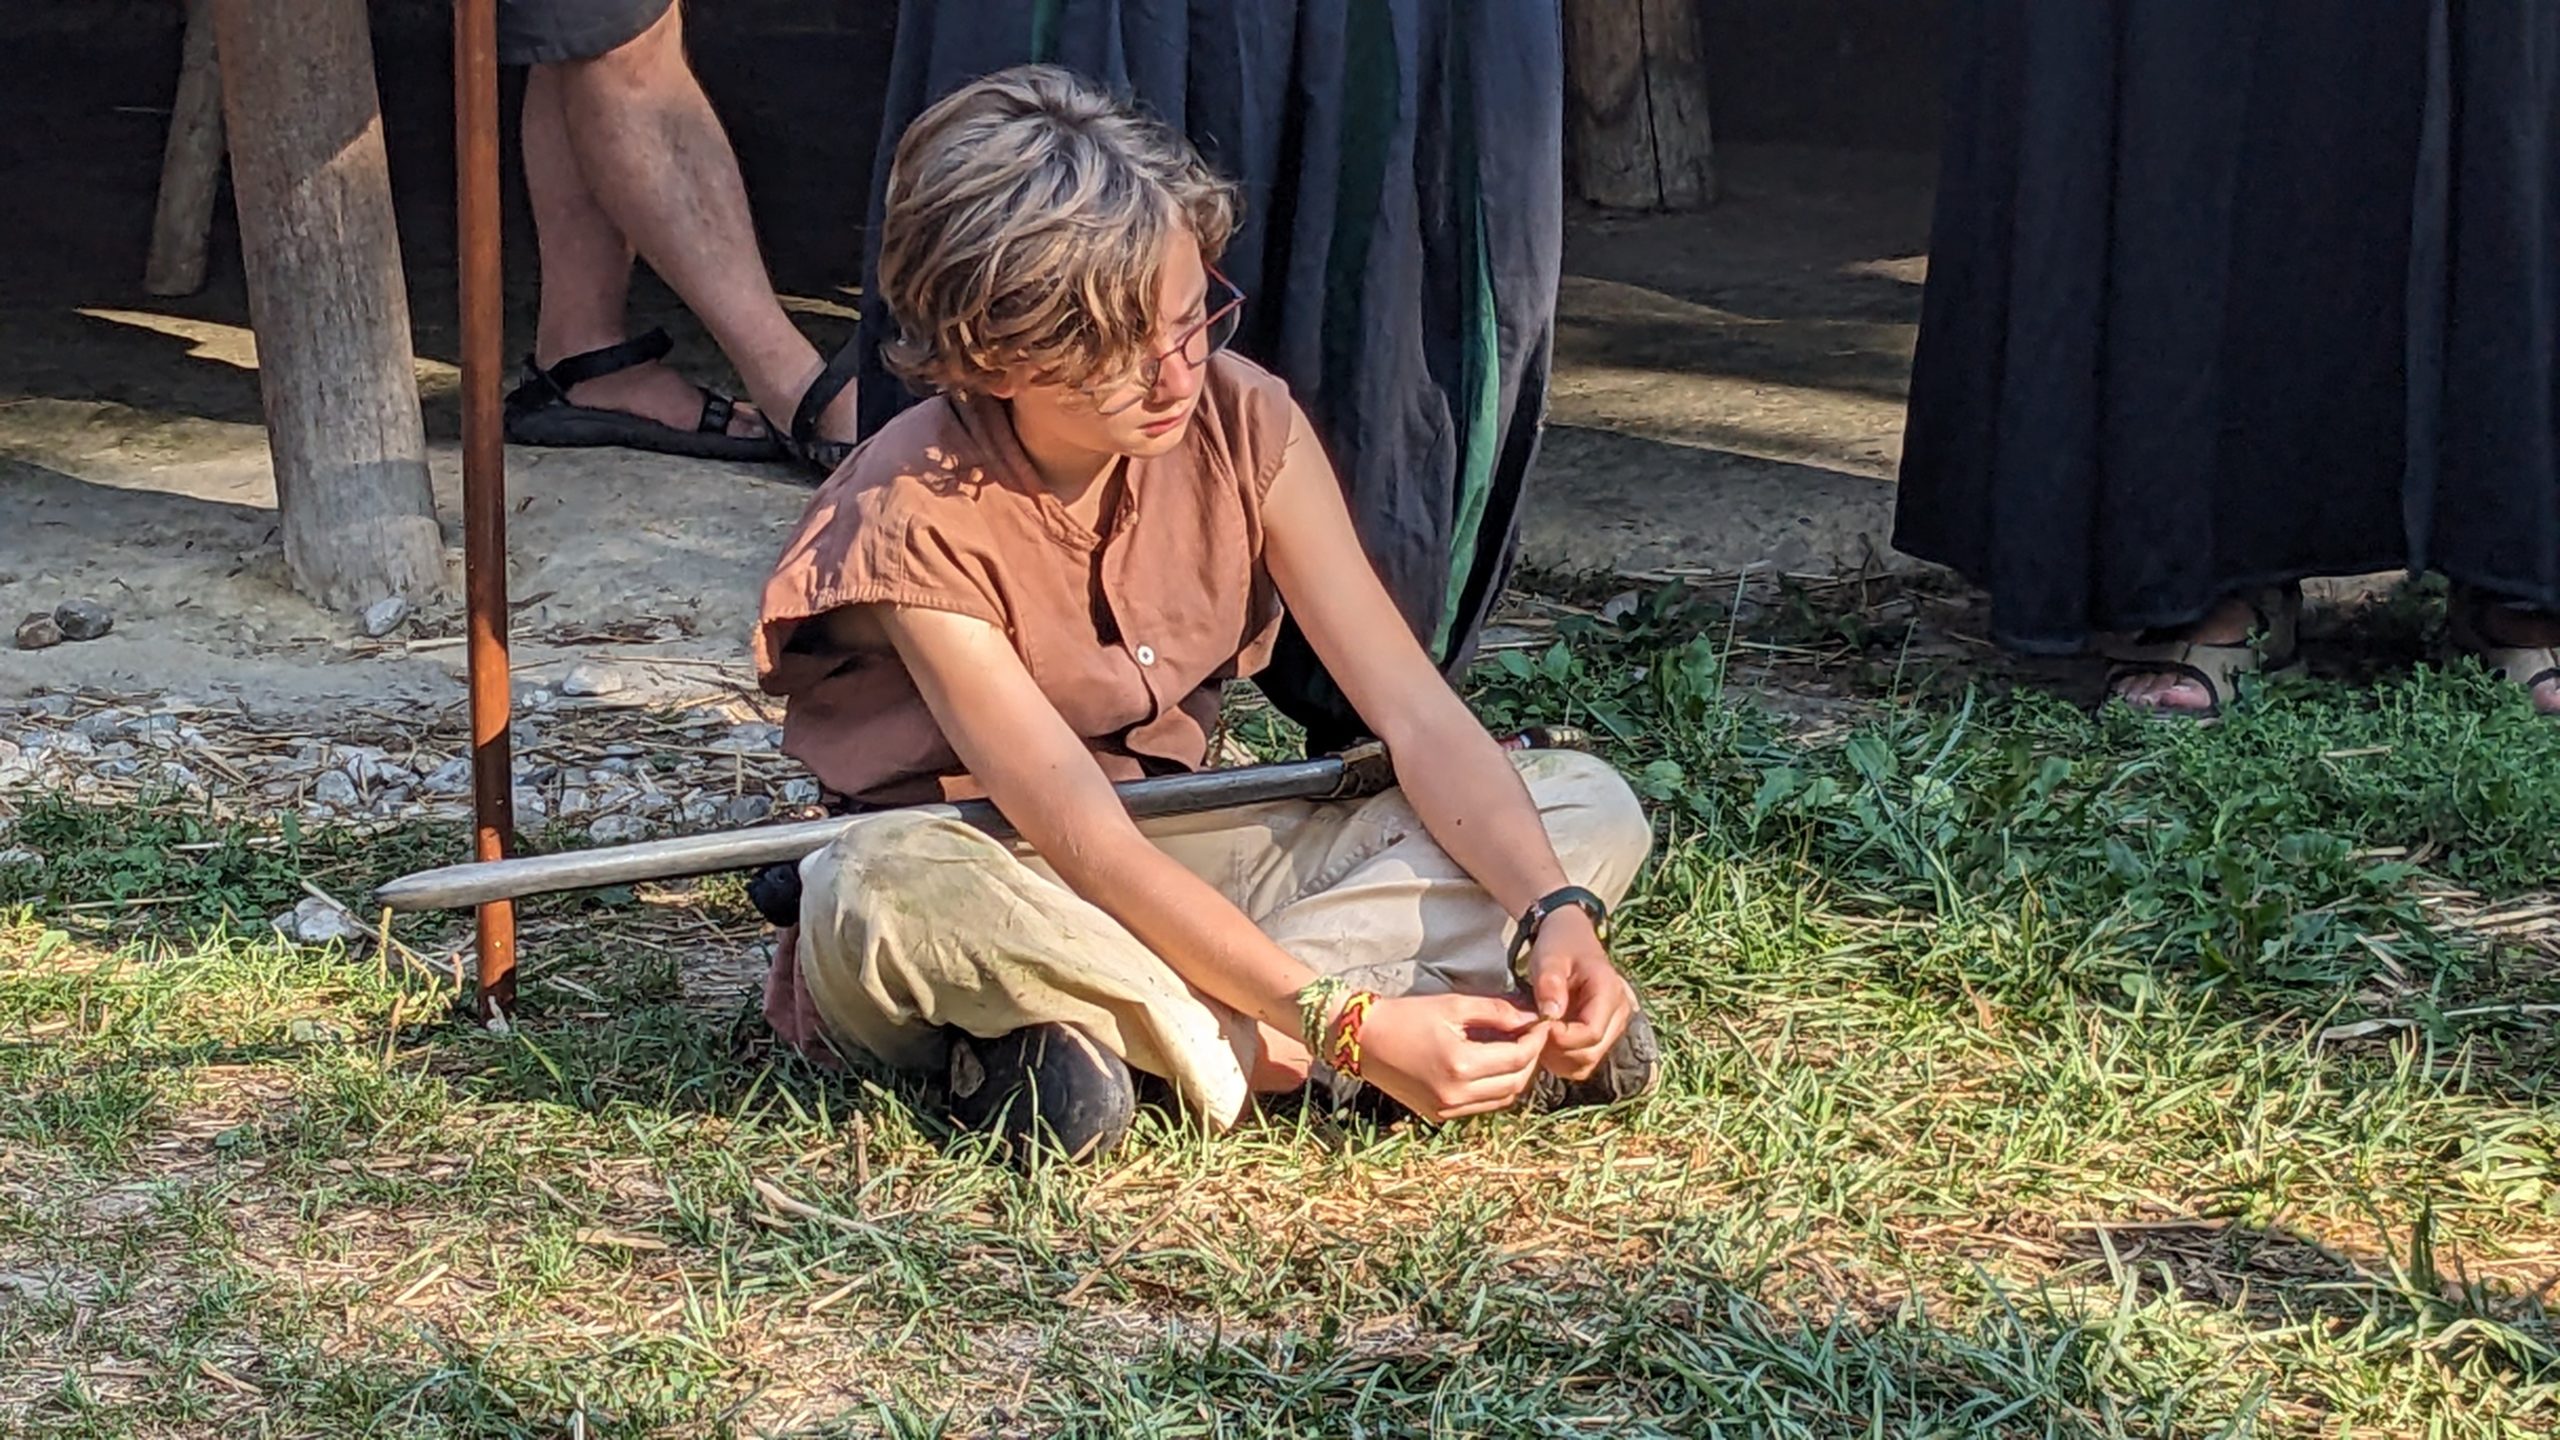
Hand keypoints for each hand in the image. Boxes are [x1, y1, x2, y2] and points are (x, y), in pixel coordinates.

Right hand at [1354, 992, 1549, 1120]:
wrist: (1362, 1040)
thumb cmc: (1406, 1016)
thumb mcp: (1452, 1005)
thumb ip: (1496, 1012)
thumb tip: (1530, 1018)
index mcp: (1460, 1064)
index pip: (1517, 1058)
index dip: (1535, 1042)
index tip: (1541, 1025)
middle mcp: (1456, 1093)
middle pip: (1515, 1083)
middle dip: (1531, 1060)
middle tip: (1532, 1038)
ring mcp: (1446, 1109)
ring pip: (1502, 1099)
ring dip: (1516, 1077)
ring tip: (1515, 1051)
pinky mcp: (1438, 1115)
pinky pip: (1481, 1106)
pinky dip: (1494, 1089)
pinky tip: (1492, 1067)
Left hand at [1524, 908, 1633, 1081]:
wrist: (1570, 938)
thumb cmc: (1559, 945)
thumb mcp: (1549, 957)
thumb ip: (1550, 984)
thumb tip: (1550, 1016)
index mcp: (1609, 992)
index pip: (1591, 1033)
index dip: (1561, 1037)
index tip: (1537, 1025)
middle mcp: (1619, 1013)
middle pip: (1591, 1052)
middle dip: (1557, 1050)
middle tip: (1533, 1030)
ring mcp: (1613, 1027)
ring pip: (1586, 1063)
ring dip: (1557, 1057)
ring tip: (1539, 1033)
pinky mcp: (1602, 1036)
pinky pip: (1583, 1062)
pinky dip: (1561, 1059)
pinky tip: (1546, 1039)